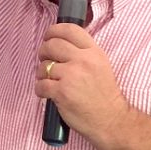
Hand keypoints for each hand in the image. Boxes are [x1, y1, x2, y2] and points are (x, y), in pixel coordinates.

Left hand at [35, 23, 131, 143]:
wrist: (111, 120)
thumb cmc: (104, 95)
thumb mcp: (101, 65)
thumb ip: (84, 52)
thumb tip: (59, 42)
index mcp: (93, 52)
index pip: (69, 29)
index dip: (53, 31)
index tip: (49, 37)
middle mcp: (83, 60)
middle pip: (52, 44)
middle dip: (43, 52)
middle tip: (45, 60)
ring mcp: (71, 76)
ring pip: (44, 66)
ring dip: (41, 73)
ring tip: (49, 81)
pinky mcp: (62, 92)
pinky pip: (40, 84)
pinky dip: (40, 89)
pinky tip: (47, 93)